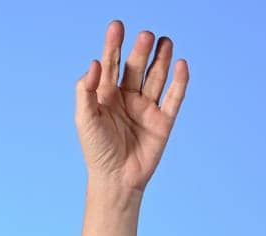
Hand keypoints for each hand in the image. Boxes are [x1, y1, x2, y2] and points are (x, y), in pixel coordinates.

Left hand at [74, 20, 187, 193]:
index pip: (111, 65)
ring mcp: (146, 107)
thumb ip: (86, 92)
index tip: (117, 26)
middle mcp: (127, 97)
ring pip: (156, 77)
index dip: (113, 45)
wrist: (116, 180)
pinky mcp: (163, 120)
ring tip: (164, 41)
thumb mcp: (84, 120)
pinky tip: (180, 64)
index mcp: (106, 95)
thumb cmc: (96, 151)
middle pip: (136, 67)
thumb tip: (94, 63)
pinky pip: (174, 97)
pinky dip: (179, 81)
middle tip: (146, 35)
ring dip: (161, 59)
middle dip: (140, 51)